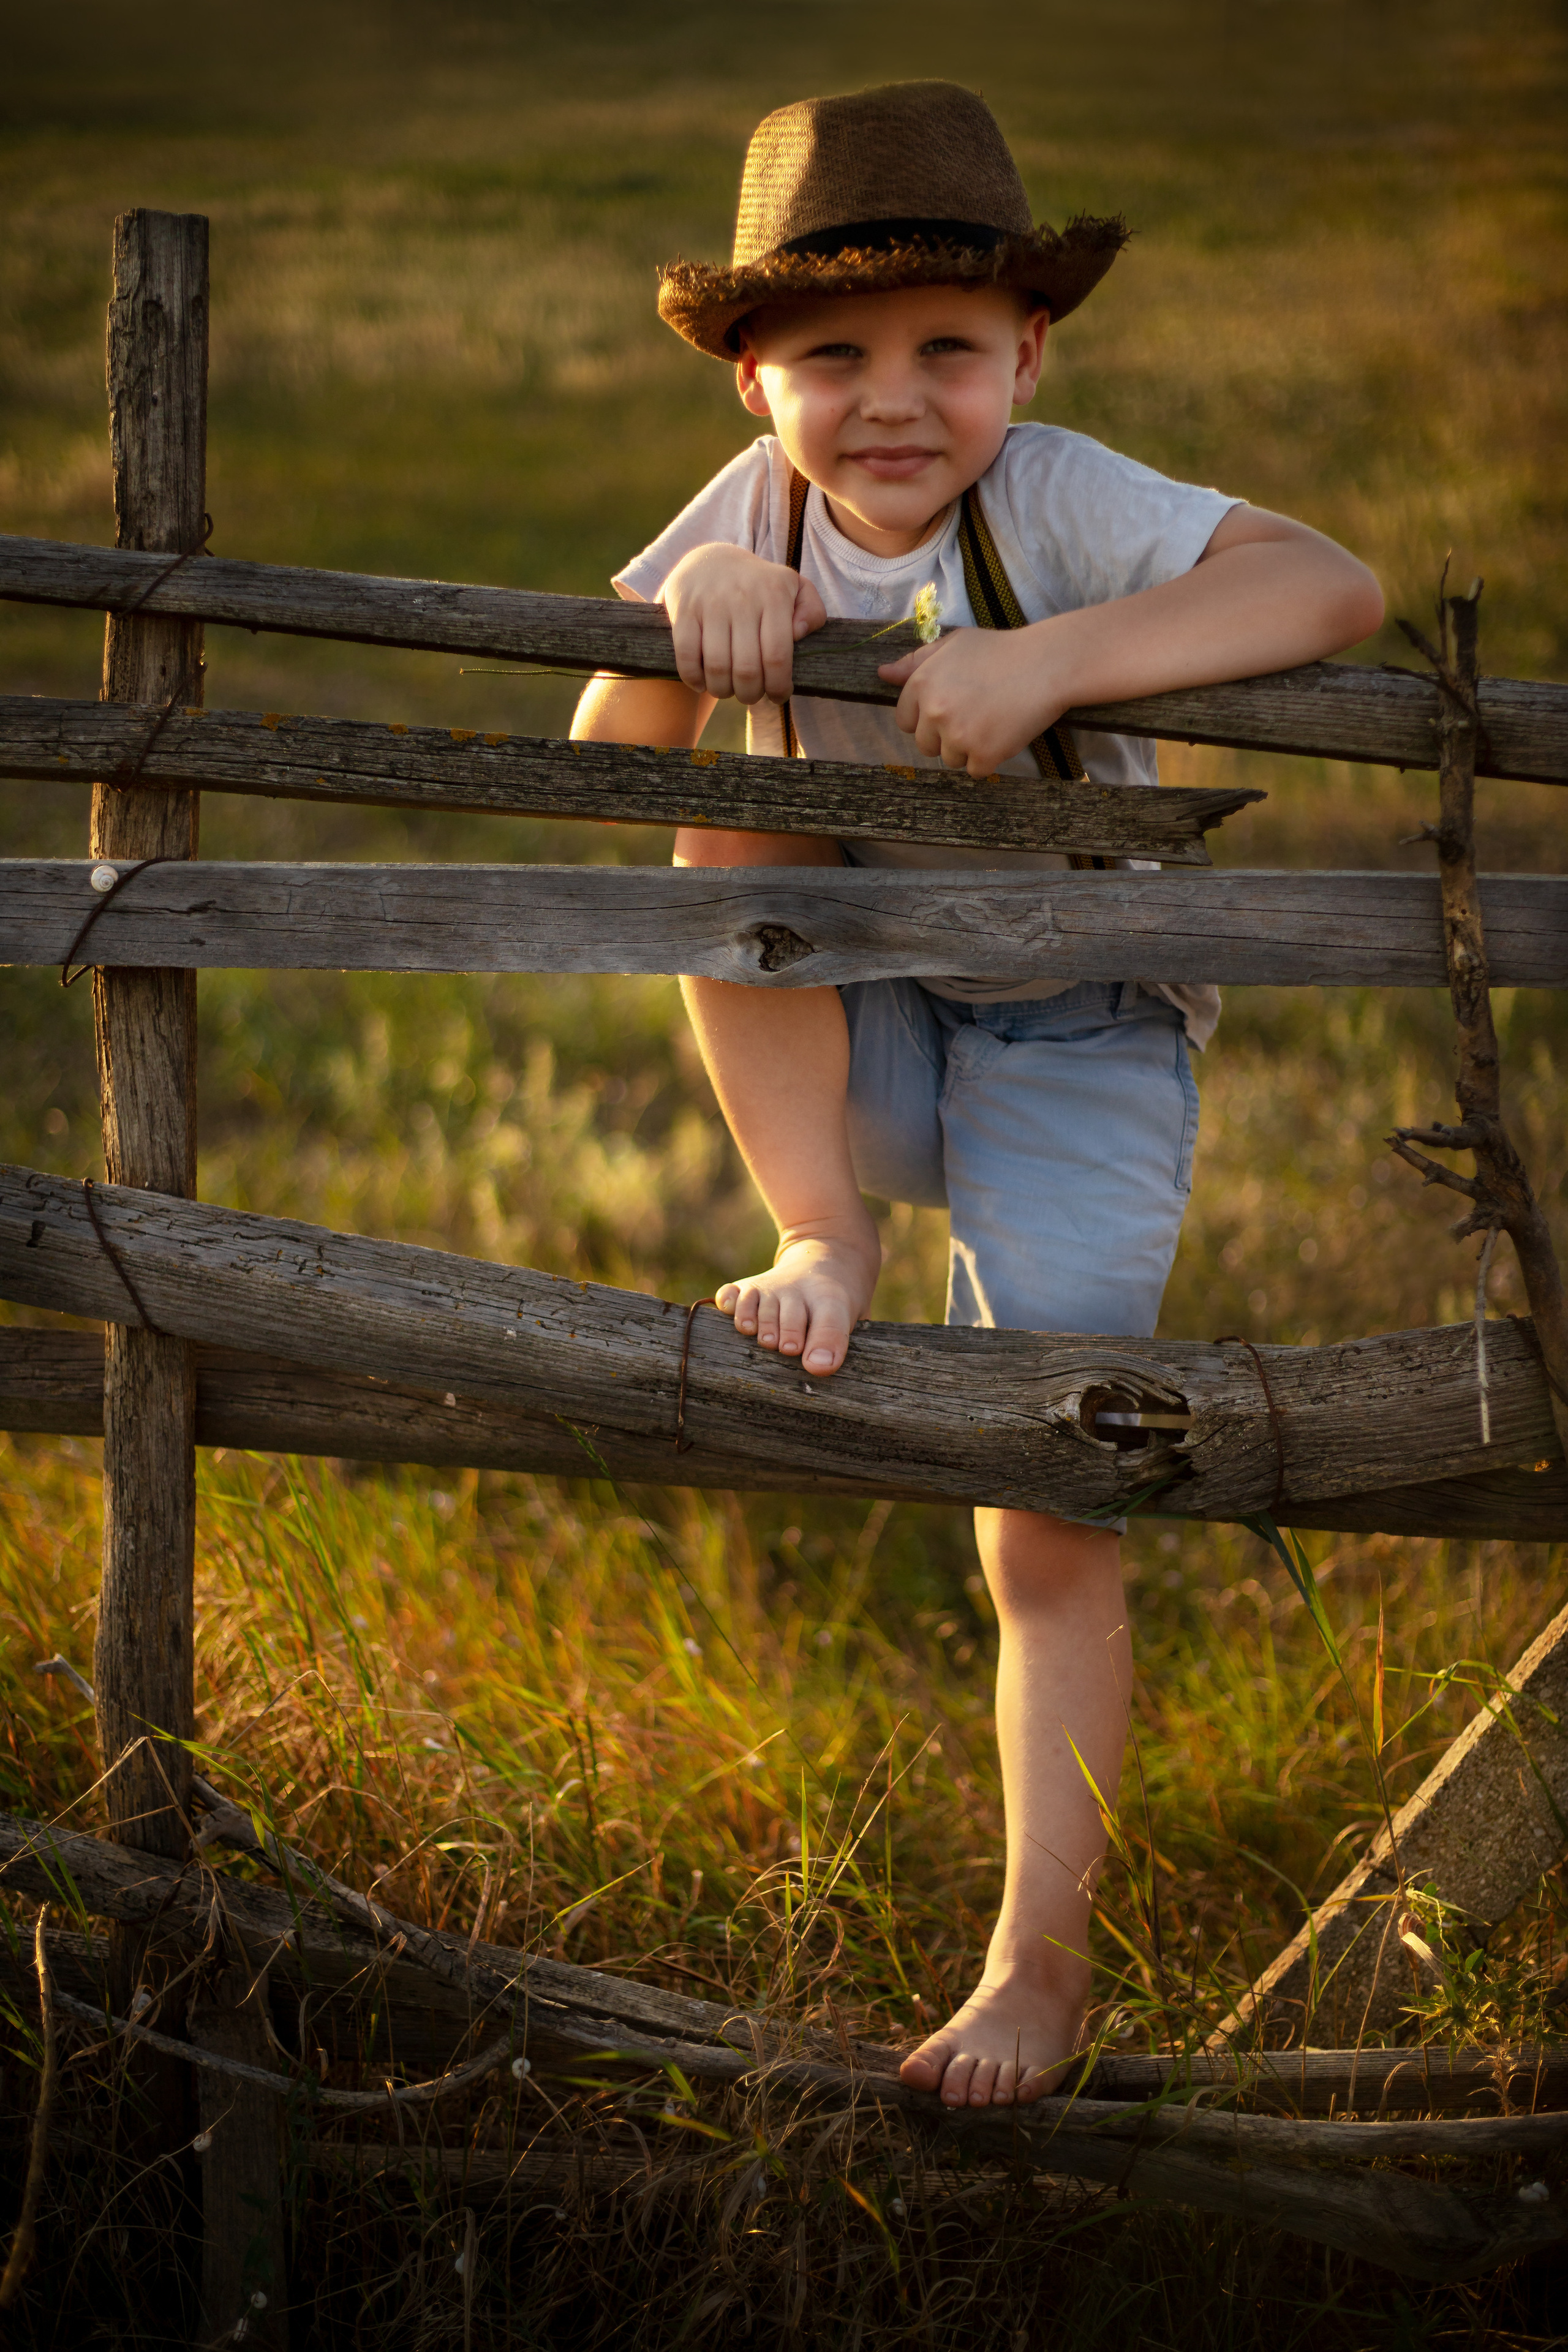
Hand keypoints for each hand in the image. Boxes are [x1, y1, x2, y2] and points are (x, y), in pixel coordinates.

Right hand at [663, 542, 826, 705]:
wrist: (711, 559)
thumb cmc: (760, 586)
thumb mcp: (794, 588)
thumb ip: (812, 610)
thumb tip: (800, 634)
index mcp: (774, 595)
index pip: (777, 656)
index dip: (778, 686)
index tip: (778, 696)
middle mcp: (742, 598)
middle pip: (746, 669)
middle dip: (750, 694)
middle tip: (751, 695)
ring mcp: (710, 604)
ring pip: (717, 667)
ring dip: (723, 691)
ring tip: (728, 690)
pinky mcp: (683, 610)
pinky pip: (687, 656)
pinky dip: (694, 679)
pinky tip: (702, 683)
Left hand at [878, 626, 1066, 776]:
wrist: (1046, 665)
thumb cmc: (1000, 651)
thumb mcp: (954, 645)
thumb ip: (916, 662)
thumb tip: (882, 674)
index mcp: (922, 684)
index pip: (905, 721)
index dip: (927, 718)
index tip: (951, 708)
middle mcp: (934, 711)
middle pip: (926, 745)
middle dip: (947, 736)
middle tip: (977, 713)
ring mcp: (958, 735)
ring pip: (951, 759)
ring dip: (969, 749)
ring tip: (992, 720)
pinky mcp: (983, 754)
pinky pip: (976, 771)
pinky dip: (990, 759)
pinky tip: (1004, 733)